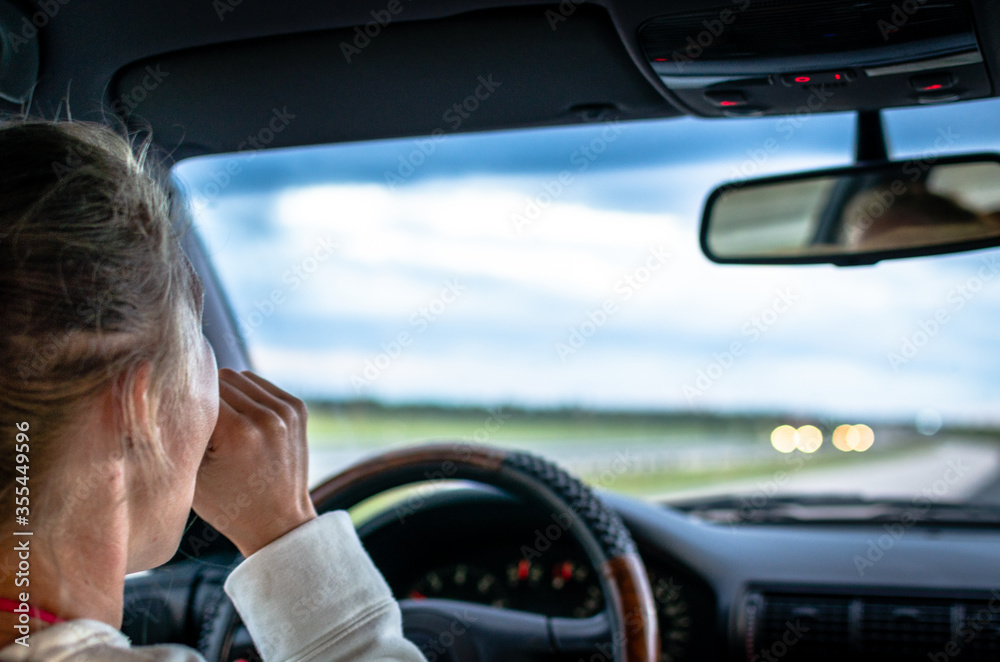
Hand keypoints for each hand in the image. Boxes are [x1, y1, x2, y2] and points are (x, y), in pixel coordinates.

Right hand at [193, 369, 316, 557]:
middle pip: (221, 379)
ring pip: (241, 377)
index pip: (200, 392)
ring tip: (224, 424)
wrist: (278, 522)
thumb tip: (164, 400)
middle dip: (207, 398)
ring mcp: (286, 411)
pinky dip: (248, 396)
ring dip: (228, 394)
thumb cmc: (228, 505)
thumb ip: (180, 437)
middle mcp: (266, 417)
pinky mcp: (297, 408)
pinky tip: (243, 420)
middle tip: (203, 424)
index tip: (180, 417)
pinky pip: (260, 384)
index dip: (185, 404)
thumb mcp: (191, 476)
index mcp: (238, 433)